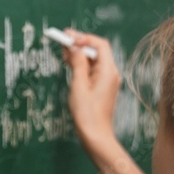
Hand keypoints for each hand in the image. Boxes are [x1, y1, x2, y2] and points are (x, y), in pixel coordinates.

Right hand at [61, 29, 121, 160]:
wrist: (96, 136)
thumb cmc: (87, 114)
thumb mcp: (79, 86)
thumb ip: (77, 64)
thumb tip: (74, 48)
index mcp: (108, 71)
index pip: (100, 45)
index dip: (84, 38)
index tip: (69, 37)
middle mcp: (110, 73)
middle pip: (96, 51)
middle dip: (79, 44)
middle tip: (62, 40)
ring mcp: (107, 81)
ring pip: (93, 60)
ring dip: (78, 54)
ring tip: (63, 51)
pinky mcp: (101, 87)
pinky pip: (92, 70)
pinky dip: (81, 65)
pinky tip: (69, 64)